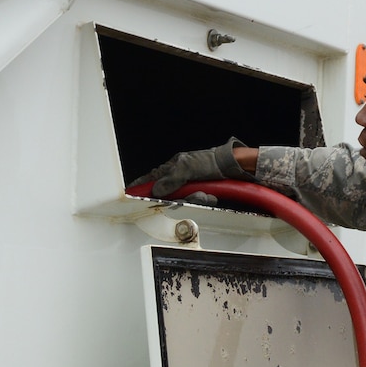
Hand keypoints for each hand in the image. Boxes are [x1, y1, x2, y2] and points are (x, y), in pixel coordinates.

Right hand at [132, 139, 249, 198]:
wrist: (234, 168)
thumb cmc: (211, 161)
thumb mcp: (188, 167)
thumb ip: (170, 179)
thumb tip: (156, 190)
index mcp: (171, 169)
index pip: (151, 179)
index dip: (141, 188)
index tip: (131, 195)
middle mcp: (178, 180)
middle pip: (168, 197)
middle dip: (181, 198)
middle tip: (192, 195)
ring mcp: (189, 189)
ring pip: (183, 203)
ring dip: (196, 199)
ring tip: (206, 193)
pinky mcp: (200, 196)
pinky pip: (196, 205)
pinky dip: (205, 201)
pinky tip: (211, 195)